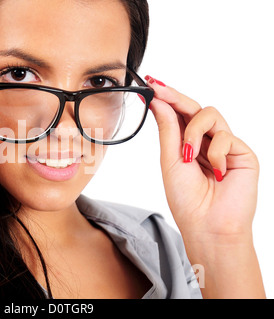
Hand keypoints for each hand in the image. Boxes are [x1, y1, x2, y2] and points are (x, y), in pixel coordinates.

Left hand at [146, 76, 258, 242]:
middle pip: (195, 108)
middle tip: (159, 88)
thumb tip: (158, 101)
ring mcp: (224, 146)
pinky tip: (214, 172)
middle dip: (176, 98)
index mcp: (187, 144)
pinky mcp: (242, 153)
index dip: (167, 97)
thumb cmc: (186, 199)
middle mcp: (205, 142)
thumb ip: (168, 130)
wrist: (207, 226)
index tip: (152, 83)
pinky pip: (225, 136)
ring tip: (188, 156)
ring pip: (210, 115)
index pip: (179, 114)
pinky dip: (214, 153)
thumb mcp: (170, 160)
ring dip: (193, 133)